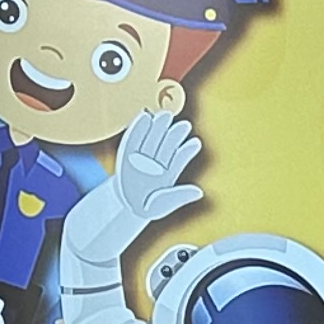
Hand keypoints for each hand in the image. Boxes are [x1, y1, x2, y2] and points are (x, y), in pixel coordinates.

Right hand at [110, 108, 204, 230]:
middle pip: (167, 147)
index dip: (187, 152)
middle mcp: (157, 164)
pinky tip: (144, 117)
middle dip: (175, 135)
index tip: (196, 142)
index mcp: (167, 176)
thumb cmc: (145, 207)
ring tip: (166, 115)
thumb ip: (178, 197)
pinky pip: (133, 139)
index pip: (179, 161)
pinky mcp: (127, 153)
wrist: (124, 205)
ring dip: (159, 128)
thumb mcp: (162, 206)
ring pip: (152, 140)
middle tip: (185, 125)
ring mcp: (142, 157)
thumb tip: (199, 192)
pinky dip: (138, 128)